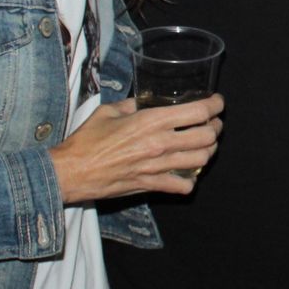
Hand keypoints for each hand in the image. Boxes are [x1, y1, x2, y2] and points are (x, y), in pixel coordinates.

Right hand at [49, 94, 224, 201]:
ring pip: (201, 160)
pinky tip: (186, 172)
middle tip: (212, 123)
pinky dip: (190, 180)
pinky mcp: (151, 185)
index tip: (217, 103)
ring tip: (204, 145)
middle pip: (208, 136)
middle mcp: (160, 143)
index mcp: (151, 120)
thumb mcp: (108, 111)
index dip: (215, 105)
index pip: (198, 111)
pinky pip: (183, 186)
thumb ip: (131, 104)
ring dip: (207, 151)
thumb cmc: (86, 140)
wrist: (71, 172)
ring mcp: (158, 166)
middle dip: (215, 128)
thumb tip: (143, 102)